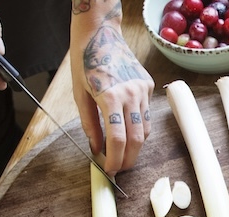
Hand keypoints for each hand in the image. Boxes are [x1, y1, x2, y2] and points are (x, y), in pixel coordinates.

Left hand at [70, 3, 153, 174]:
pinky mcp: (148, 86)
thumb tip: (96, 149)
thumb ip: (89, 125)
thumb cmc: (85, 62)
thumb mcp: (79, 95)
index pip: (117, 138)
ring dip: (135, 146)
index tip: (110, 170)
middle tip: (119, 169)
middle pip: (136, 139)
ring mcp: (143, 90)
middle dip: (128, 159)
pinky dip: (138, 127)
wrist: (100, 33)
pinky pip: (146, 114)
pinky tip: (128, 129)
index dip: (114, 159)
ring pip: (145, 129)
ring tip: (122, 152)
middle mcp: (130, 94)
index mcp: (110, 96)